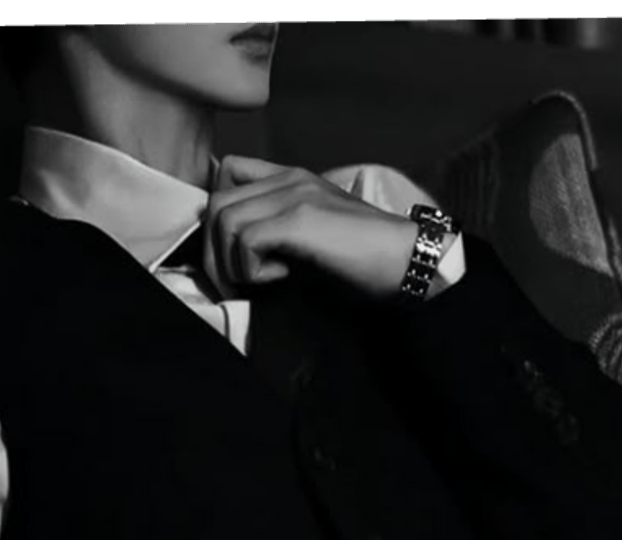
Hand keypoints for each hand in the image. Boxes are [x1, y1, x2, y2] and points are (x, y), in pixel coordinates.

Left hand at [206, 155, 422, 299]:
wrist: (406, 261)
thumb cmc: (365, 261)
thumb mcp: (312, 240)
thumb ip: (277, 236)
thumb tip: (235, 261)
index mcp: (292, 179)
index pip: (227, 173)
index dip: (217, 217)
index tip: (231, 254)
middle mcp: (289, 179)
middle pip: (215, 202)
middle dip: (214, 252)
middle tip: (236, 284)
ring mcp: (294, 194)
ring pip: (223, 220)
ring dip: (232, 263)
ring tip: (262, 281)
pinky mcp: (300, 218)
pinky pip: (246, 240)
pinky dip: (252, 269)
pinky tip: (282, 277)